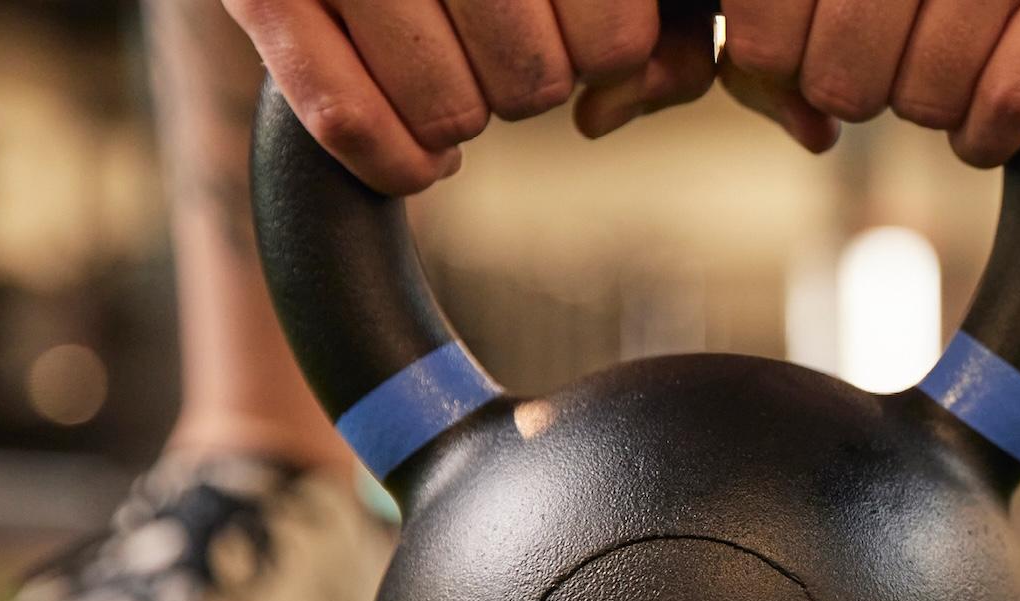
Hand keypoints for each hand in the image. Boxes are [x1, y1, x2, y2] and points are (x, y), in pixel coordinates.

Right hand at [223, 0, 718, 194]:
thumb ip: (640, 10)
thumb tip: (670, 74)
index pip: (612, 35)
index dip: (608, 53)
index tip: (582, 37)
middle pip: (534, 83)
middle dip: (528, 82)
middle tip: (500, 48)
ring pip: (451, 113)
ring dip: (461, 119)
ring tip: (449, 77)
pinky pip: (349, 124)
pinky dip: (400, 166)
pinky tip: (423, 157)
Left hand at [716, 0, 1019, 166]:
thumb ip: (778, 38)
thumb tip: (814, 133)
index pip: (763, 43)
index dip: (779, 66)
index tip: (804, 48)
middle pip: (841, 85)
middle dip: (855, 87)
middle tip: (885, 52)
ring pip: (925, 100)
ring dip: (927, 105)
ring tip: (942, 58)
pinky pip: (1015, 98)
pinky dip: (987, 135)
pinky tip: (981, 124)